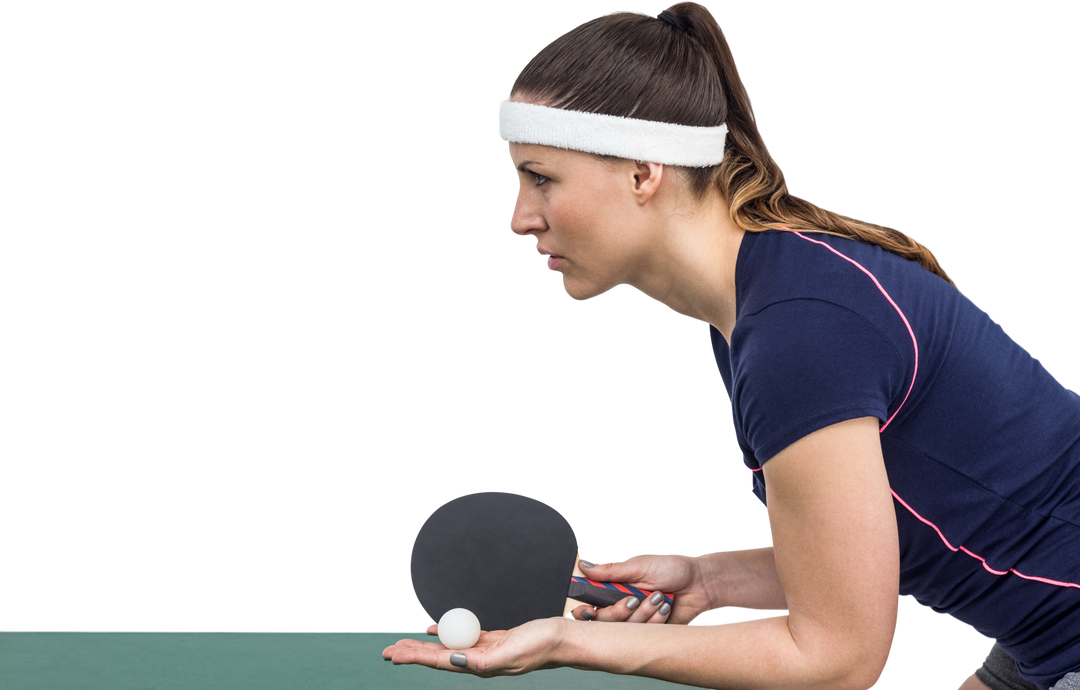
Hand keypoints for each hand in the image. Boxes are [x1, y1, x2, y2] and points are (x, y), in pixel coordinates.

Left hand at [381, 617, 566, 677]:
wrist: (560, 639)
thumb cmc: (540, 645)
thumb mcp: (510, 654)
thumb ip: (482, 661)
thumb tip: (453, 660)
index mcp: (480, 666)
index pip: (440, 662)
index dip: (415, 657)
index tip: (395, 654)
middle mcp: (478, 661)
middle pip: (437, 656)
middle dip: (412, 653)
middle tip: (388, 650)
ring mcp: (484, 651)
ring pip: (446, 647)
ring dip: (423, 645)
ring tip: (402, 643)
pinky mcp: (491, 640)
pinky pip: (462, 637)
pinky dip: (444, 632)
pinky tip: (432, 629)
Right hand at [570, 552, 710, 624]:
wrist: (701, 584)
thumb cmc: (673, 569)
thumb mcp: (640, 565)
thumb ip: (611, 570)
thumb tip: (583, 564)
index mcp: (614, 586)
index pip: (589, 602)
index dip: (584, 610)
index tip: (589, 610)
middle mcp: (621, 604)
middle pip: (603, 621)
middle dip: (618, 612)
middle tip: (633, 599)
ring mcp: (635, 619)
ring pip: (624, 629)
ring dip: (643, 613)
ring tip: (658, 598)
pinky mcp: (649, 632)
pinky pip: (643, 635)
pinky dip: (655, 620)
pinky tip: (665, 608)